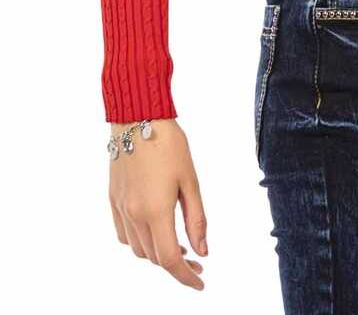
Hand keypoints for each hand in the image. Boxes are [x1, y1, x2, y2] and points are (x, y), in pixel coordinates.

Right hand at [108, 118, 207, 289]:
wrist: (137, 117)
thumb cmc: (169, 144)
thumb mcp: (190, 180)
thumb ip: (196, 218)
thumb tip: (202, 250)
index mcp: (155, 211)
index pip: (170, 259)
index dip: (186, 277)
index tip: (201, 282)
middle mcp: (134, 215)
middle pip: (154, 257)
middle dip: (176, 266)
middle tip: (197, 260)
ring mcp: (120, 208)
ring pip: (138, 249)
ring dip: (157, 254)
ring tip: (178, 246)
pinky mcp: (113, 199)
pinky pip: (124, 234)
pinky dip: (139, 241)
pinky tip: (154, 231)